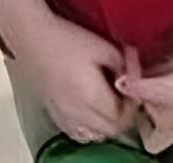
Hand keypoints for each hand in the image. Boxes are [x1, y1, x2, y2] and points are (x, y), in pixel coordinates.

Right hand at [10, 15, 136, 143]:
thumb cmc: (69, 39)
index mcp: (89, 94)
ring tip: (112, 101)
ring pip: (94, 133)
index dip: (133, 106)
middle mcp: (75, 111)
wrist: (35, 39)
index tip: (136, 91)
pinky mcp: (54, 114)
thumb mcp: (106, 47)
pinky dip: (91, 125)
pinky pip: (78, 131)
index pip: (120, 117)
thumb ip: (126, 66)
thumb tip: (137, 80)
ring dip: (108, 122)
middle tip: (127, 97)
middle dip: (124, 116)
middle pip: (109, 130)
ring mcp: (63, 115)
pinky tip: (94, 107)